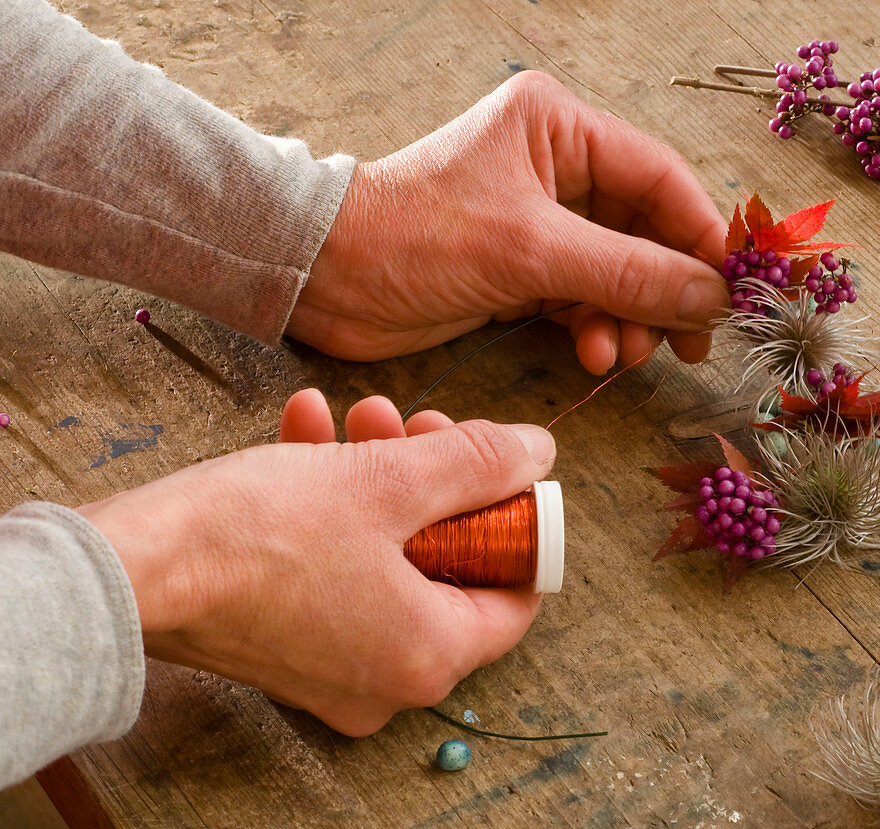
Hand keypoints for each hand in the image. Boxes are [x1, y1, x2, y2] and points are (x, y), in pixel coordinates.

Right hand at [78, 396, 553, 734]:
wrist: (127, 568)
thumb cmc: (255, 535)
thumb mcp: (388, 481)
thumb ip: (477, 465)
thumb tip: (538, 454)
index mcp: (430, 654)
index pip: (515, 590)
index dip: (513, 516)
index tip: (494, 464)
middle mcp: (388, 679)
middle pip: (447, 563)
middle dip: (434, 477)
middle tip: (417, 421)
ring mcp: (334, 668)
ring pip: (387, 555)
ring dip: (379, 476)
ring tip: (358, 414)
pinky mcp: (286, 643)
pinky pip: (335, 569)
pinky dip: (333, 504)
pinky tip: (310, 431)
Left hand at [287, 70, 729, 373]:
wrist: (325, 280)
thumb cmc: (414, 238)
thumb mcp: (530, 251)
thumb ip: (628, 273)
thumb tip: (712, 295)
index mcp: (559, 127)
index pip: (660, 178)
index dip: (702, 235)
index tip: (732, 290)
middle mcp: (557, 165)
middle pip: (646, 231)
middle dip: (665, 288)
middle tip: (690, 342)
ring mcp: (541, 219)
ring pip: (619, 271)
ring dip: (630, 316)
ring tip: (624, 355)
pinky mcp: (523, 267)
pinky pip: (585, 297)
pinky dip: (596, 326)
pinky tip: (593, 353)